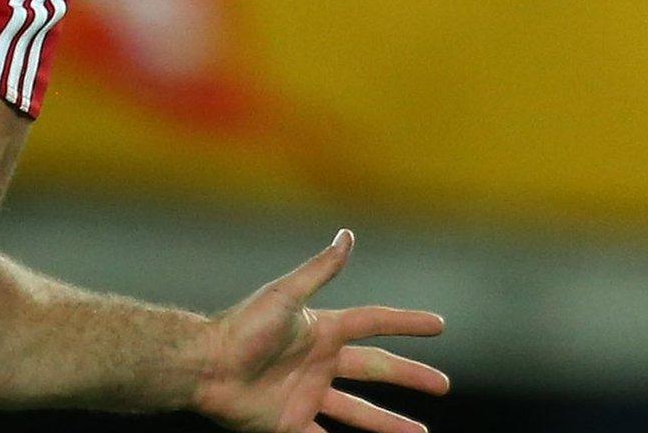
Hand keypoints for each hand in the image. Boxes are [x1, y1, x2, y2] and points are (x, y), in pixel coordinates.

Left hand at [193, 231, 448, 432]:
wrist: (205, 365)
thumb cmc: (242, 327)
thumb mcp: (285, 295)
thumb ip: (320, 270)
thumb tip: (347, 234)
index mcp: (321, 330)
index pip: (373, 323)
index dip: (406, 323)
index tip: (439, 325)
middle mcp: (318, 362)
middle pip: (375, 369)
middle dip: (409, 375)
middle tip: (442, 384)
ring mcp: (307, 394)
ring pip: (359, 411)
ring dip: (389, 423)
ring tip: (420, 432)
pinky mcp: (292, 424)